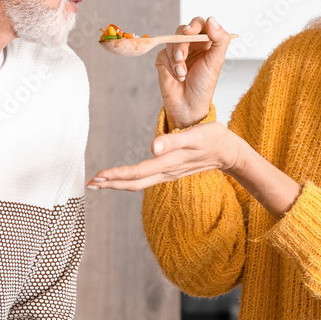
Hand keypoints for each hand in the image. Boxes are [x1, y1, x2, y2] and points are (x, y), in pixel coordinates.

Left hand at [87, 122, 245, 191]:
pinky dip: (130, 179)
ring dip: (118, 182)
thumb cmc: (214, 139)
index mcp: (169, 163)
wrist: (230, 152)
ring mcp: (168, 173)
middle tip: (90, 183)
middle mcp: (166, 172)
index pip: (137, 172)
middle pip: (134, 183)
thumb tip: (152, 147)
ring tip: (100, 181)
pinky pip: (146, 179)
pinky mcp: (171, 170)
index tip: (98, 176)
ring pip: (139, 183)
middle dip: (111, 183)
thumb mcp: (196, 136)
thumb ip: (174, 141)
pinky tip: (123, 177)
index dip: (116, 175)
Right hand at [155, 16, 231, 128]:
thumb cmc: (204, 85)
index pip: (199, 24)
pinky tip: (177, 76)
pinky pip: (162, 54)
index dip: (194, 25)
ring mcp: (176, 51)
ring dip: (176, 59)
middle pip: (182, 30)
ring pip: (171, 42)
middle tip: (182, 57)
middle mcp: (191, 44)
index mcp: (205, 42)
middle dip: (181, 44)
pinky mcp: (164, 59)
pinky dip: (170, 66)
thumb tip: (212, 19)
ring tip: (182, 73)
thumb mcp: (216, 61)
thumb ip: (220, 39)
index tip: (191, 32)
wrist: (188, 105)